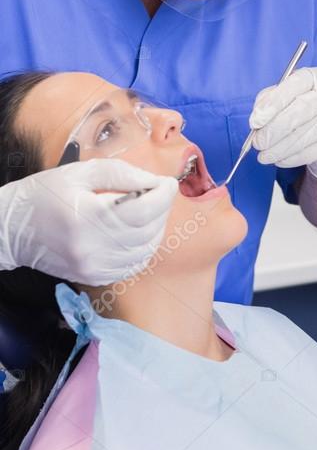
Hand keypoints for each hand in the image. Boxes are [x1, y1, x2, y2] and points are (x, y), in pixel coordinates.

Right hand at [0, 159, 177, 285]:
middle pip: (148, 230)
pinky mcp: (94, 277)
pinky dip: (144, 247)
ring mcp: (93, 267)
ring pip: (145, 250)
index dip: (164, 195)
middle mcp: (92, 247)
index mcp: (88, 216)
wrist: (12, 229)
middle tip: (158, 193)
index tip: (168, 183)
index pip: (144, 210)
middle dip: (162, 209)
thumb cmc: (45, 193)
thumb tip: (154, 181)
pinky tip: (138, 231)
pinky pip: (133, 265)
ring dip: (156, 228)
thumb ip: (121, 174)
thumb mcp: (81, 172)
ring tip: (149, 210)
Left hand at [250, 67, 316, 180]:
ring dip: (282, 147)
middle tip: (258, 142)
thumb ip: (270, 100)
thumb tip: (258, 118)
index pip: (295, 84)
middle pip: (303, 109)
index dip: (274, 102)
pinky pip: (316, 151)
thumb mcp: (287, 96)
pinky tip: (280, 160)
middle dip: (276, 128)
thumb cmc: (306, 108)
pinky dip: (294, 158)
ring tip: (264, 155)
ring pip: (310, 133)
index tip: (256, 120)